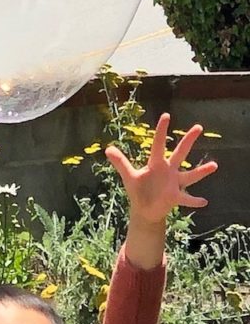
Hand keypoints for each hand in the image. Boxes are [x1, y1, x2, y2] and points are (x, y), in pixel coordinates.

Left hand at [105, 113, 216, 267]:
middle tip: (199, 126)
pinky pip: (186, 199)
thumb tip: (108, 149)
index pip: (158, 144)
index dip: (161, 130)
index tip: (166, 115)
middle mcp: (168, 170)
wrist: (144, 208)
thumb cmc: (139, 190)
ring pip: (190, 175)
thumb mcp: (129, 175)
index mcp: (156, 164)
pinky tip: (204, 201)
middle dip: (188, 140)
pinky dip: (194, 200)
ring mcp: (174, 183)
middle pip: (180, 152)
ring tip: (214, 165)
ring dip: (201, 171)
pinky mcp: (175, 197)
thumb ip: (121, 162)